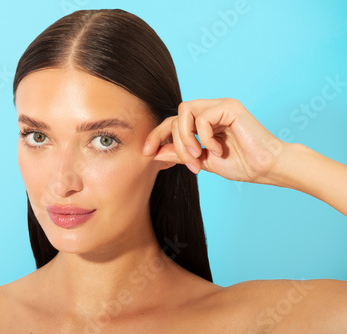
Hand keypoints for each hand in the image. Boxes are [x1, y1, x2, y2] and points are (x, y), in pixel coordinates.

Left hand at [143, 98, 286, 183]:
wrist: (266, 168)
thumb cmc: (240, 164)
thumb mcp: (202, 161)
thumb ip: (181, 154)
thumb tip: (155, 152)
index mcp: (203, 121)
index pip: (171, 122)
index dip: (156, 135)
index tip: (146, 152)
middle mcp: (210, 109)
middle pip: (175, 117)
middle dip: (175, 143)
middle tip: (191, 163)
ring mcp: (219, 105)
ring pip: (184, 112)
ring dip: (186, 139)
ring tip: (199, 157)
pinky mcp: (230, 107)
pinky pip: (202, 117)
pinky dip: (205, 136)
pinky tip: (217, 149)